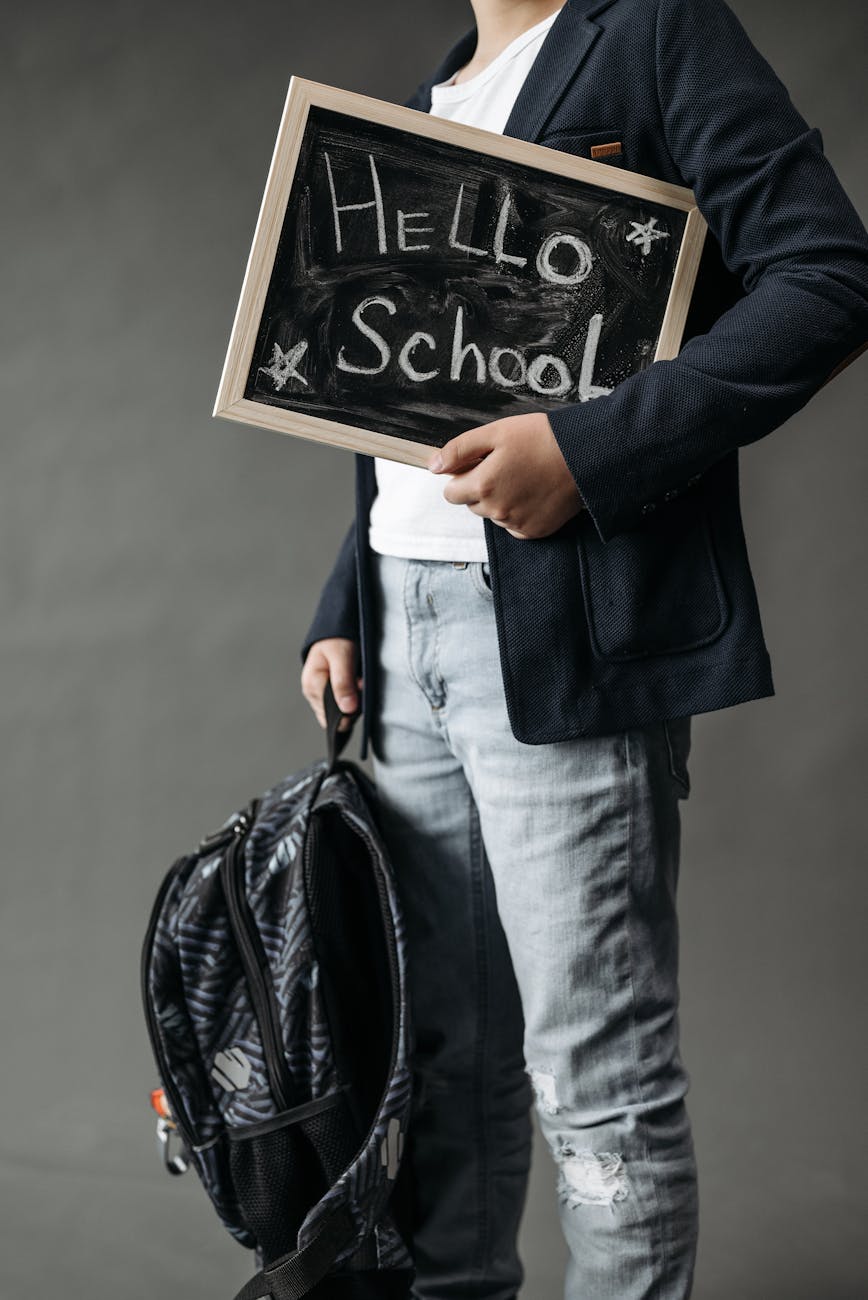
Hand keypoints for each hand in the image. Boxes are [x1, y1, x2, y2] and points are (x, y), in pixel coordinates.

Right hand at [300, 637, 361, 731]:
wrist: (336, 626)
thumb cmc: (336, 638)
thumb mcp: (341, 656)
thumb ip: (343, 682)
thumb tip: (348, 709)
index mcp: (312, 685)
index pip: (331, 717)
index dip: (349, 709)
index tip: (360, 690)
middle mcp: (313, 692)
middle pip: (336, 716)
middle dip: (352, 705)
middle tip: (361, 683)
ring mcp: (320, 692)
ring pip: (340, 711)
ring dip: (354, 700)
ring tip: (359, 680)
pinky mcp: (329, 690)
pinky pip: (342, 703)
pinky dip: (353, 697)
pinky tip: (357, 683)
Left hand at [427, 412, 584, 539]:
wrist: (585, 456)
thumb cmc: (542, 439)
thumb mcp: (496, 433)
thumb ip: (459, 450)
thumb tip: (433, 466)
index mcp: (483, 485)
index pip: (451, 492)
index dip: (463, 476)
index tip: (479, 464)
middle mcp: (497, 510)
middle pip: (472, 504)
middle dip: (482, 487)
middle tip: (507, 467)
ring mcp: (515, 524)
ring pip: (493, 515)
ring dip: (501, 500)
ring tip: (524, 477)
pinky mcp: (534, 531)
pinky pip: (513, 525)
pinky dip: (519, 512)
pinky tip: (533, 493)